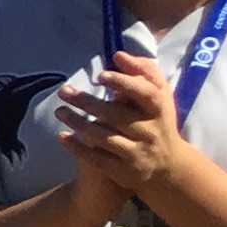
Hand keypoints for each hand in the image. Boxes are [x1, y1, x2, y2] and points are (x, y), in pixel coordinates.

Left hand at [55, 53, 188, 196]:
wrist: (168, 166)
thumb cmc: (157, 121)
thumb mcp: (159, 96)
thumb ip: (144, 72)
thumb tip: (118, 55)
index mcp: (159, 110)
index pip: (146, 94)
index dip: (124, 83)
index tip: (100, 76)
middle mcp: (150, 132)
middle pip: (116, 115)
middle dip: (86, 102)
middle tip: (63, 91)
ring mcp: (137, 153)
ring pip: (103, 137)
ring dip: (77, 123)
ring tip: (59, 111)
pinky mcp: (124, 171)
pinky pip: (97, 159)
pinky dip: (78, 148)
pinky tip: (62, 136)